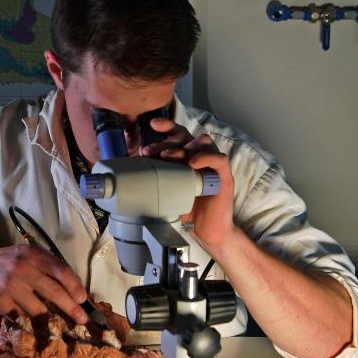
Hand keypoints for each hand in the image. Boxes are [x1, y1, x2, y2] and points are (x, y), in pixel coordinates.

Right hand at [0, 243, 89, 323]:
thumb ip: (44, 267)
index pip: (60, 269)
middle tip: (82, 320)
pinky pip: (21, 318)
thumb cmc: (3, 262)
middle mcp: (22, 268)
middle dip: (71, 308)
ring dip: (51, 320)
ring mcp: (10, 286)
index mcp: (32, 255)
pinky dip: (30, 323)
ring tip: (60, 327)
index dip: (74, 285)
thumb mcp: (24, 255)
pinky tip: (35, 327)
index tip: (83, 299)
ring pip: (38, 310)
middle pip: (53, 292)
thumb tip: (71, 290)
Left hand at [139, 119, 235, 256]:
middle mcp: (201, 157)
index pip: (179, 134)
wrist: (207, 232)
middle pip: (187, 136)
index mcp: (188, 157)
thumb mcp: (167, 190)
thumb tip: (132, 169)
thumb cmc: (187, 210)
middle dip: (166, 140)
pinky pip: (219, 159)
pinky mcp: (224, 178)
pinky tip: (191, 163)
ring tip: (167, 156)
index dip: (168, 126)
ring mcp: (214, 167)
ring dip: (183, 147)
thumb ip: (156, 177)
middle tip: (150, 151)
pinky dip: (205, 157)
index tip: (152, 125)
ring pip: (203, 142)